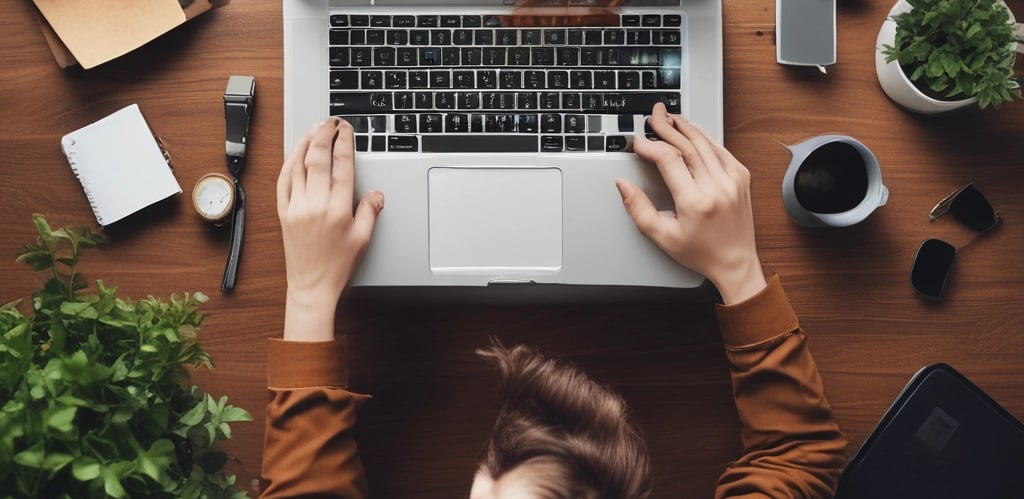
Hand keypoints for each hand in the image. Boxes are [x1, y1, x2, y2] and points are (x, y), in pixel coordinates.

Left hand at [277, 118, 383, 340]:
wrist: (311, 286)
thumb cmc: (337, 266)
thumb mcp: (363, 239)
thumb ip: (370, 211)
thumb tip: (375, 193)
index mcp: (338, 209)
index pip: (342, 166)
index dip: (344, 143)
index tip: (346, 130)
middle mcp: (315, 205)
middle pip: (318, 159)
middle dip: (324, 135)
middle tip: (331, 122)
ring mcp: (296, 207)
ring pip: (298, 165)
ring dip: (306, 143)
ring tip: (314, 130)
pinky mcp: (283, 213)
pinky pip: (283, 181)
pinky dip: (288, 163)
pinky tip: (295, 154)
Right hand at [617, 103, 765, 304]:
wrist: (736, 262)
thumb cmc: (700, 252)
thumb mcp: (662, 236)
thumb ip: (639, 209)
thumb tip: (623, 184)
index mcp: (696, 202)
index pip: (669, 160)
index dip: (650, 146)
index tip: (638, 142)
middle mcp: (717, 187)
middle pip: (687, 145)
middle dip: (667, 127)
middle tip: (653, 116)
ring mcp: (733, 180)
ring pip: (705, 143)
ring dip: (686, 127)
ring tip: (670, 118)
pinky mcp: (741, 177)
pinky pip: (720, 149)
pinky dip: (704, 137)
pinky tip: (692, 131)